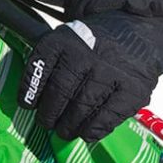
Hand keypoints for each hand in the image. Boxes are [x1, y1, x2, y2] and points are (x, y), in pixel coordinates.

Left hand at [18, 0, 162, 141]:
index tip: (27, 105)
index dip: (29, 92)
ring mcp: (110, 72)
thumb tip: (31, 102)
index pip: (39, 70)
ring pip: (82, 108)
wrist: (135, 28)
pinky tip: (86, 133)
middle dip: (48, 115)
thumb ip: (46, 64)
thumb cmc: (91, 42)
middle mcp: (86, 55)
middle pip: (59, 93)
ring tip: (64, 131)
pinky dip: (93, 130)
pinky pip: (107, 117)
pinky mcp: (133, 89)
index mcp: (63, 42)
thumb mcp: (64, 40)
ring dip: (68, 126)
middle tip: (46, 123)